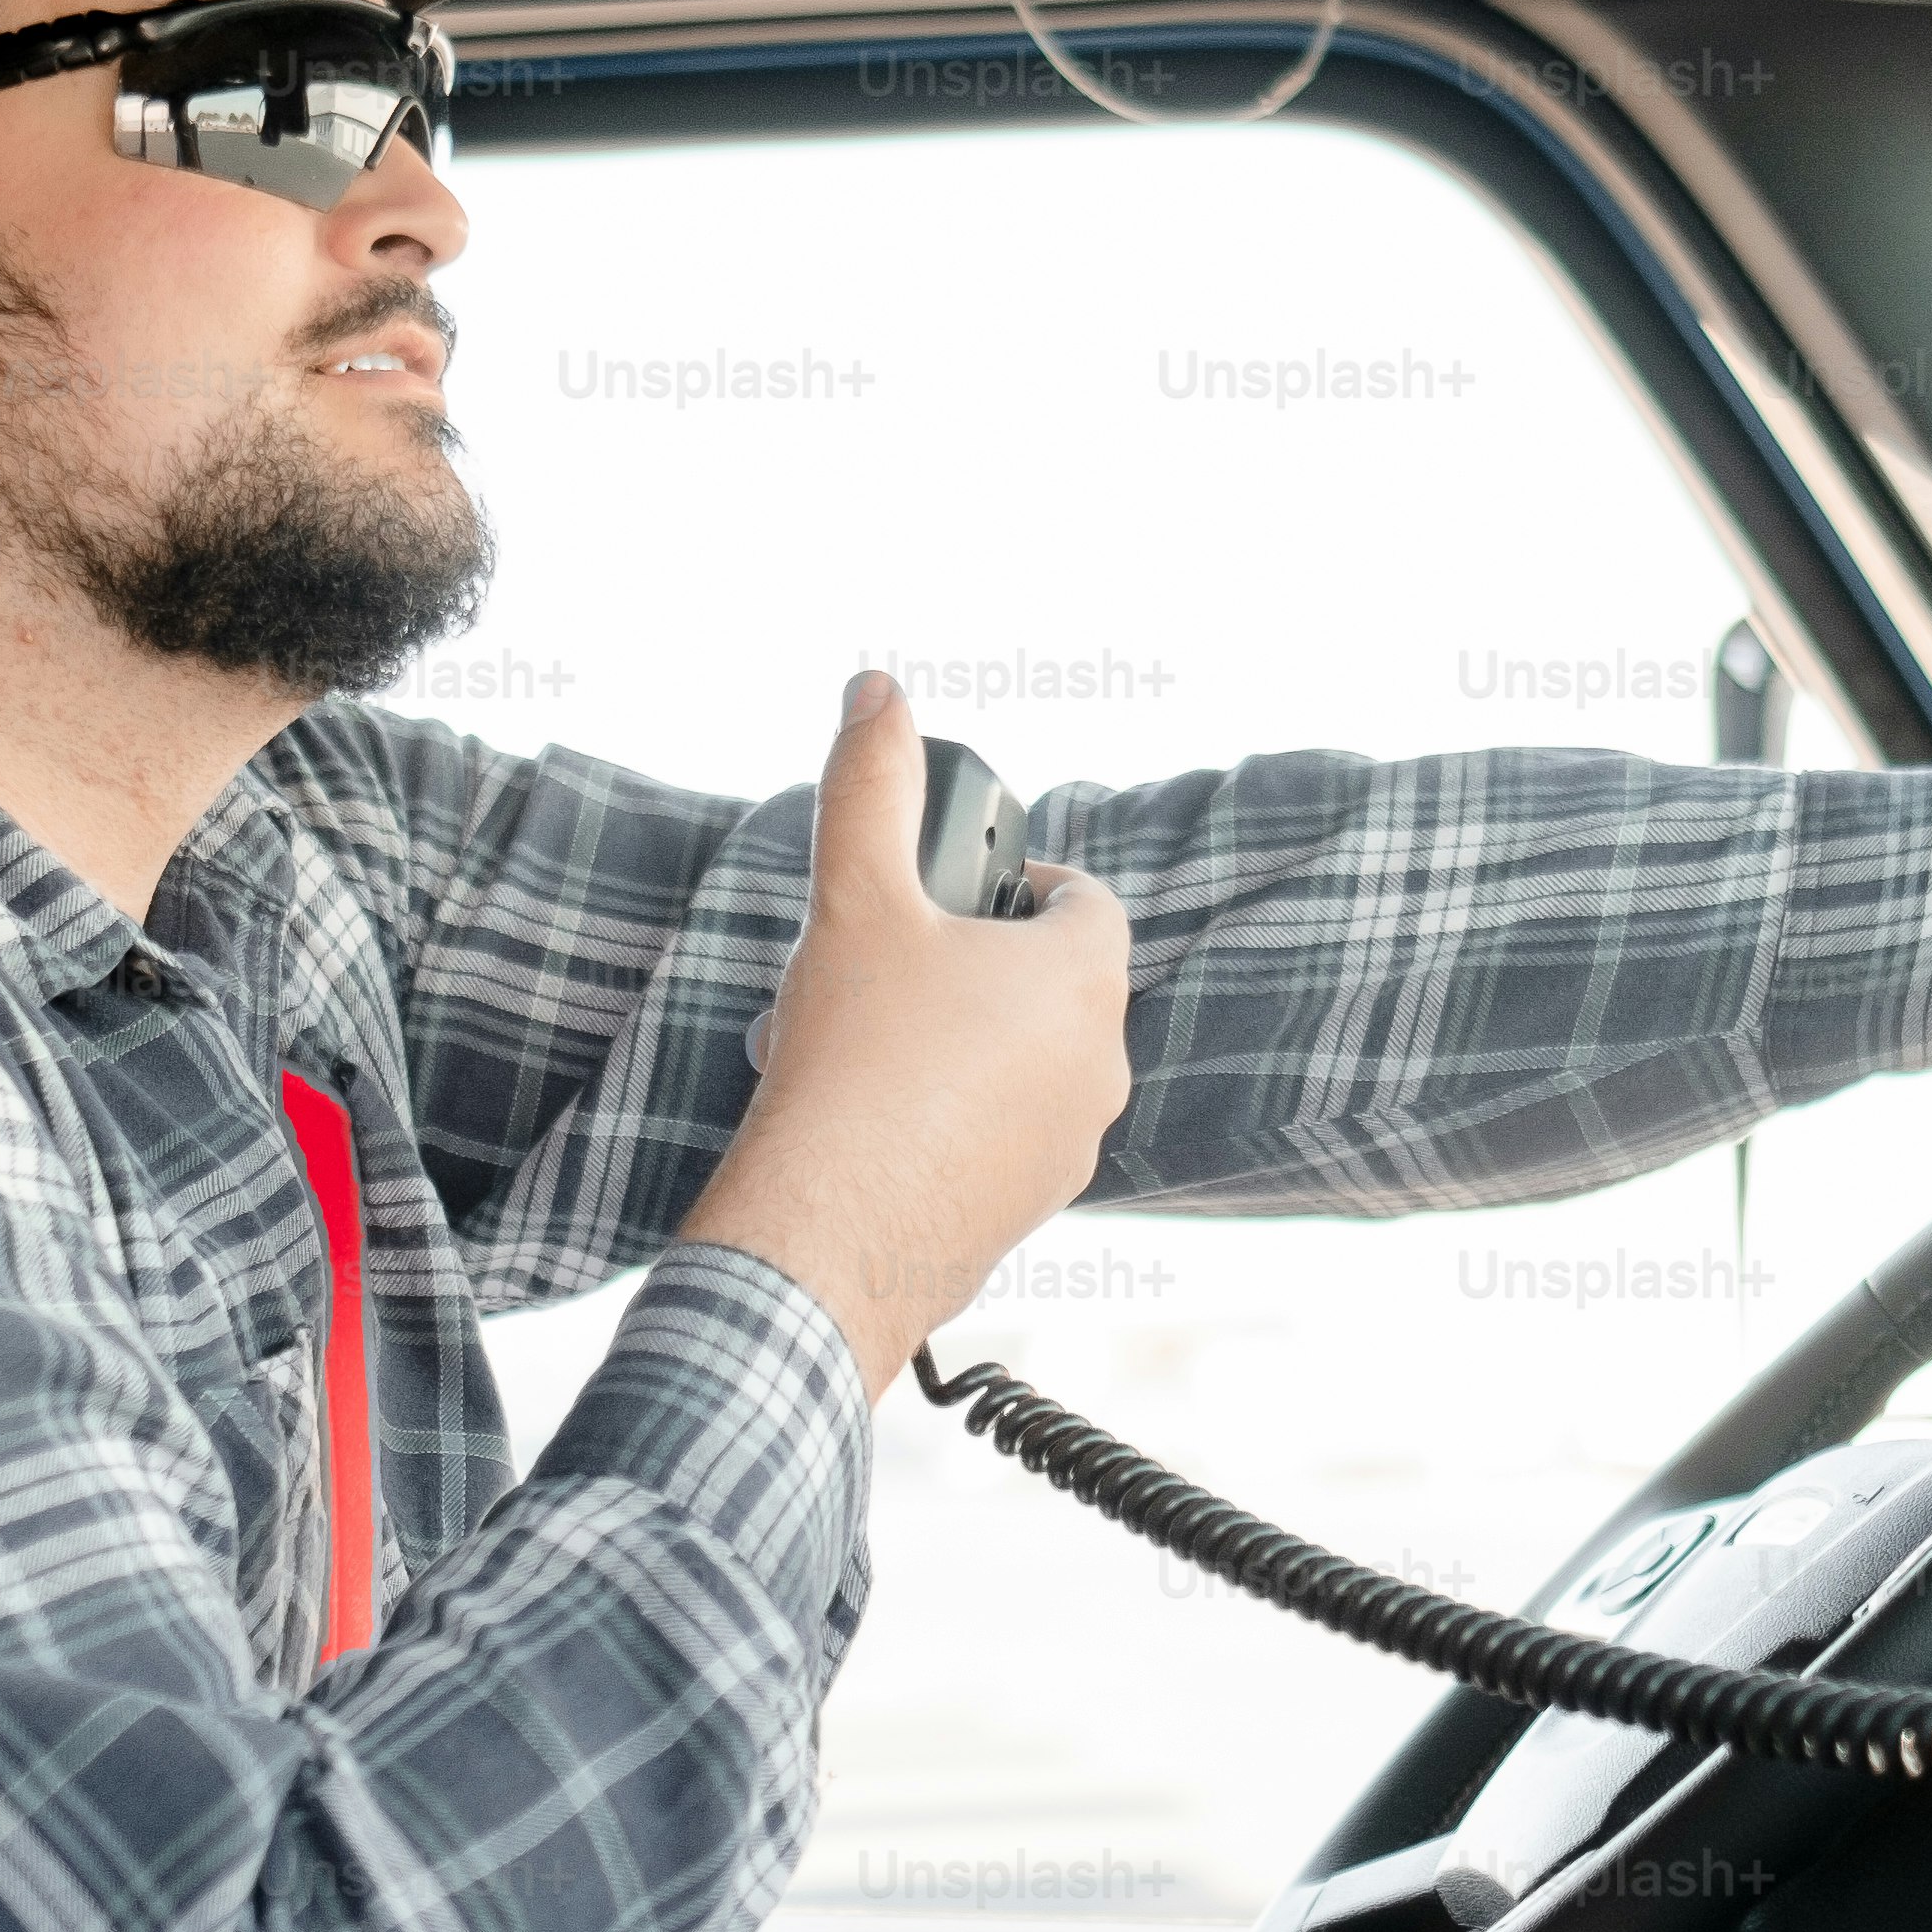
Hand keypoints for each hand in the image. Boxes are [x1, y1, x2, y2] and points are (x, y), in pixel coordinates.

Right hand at [680, 673, 1139, 1387]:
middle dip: (971, 965)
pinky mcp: (1031, 1210)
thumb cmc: (853, 1063)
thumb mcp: (853, 901)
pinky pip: (1001, 1136)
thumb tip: (877, 691)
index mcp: (1083, 980)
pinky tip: (867, 1119)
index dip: (1021, 881)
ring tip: (859, 1044)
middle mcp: (1103, 1065)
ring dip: (958, 1041)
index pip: (1085, 900)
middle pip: (1048, 983)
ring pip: (1023, 1063)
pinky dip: (950, 1116)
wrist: (828, 1239)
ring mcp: (1072, 1146)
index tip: (956, 892)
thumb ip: (869, 785)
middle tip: (887, 967)